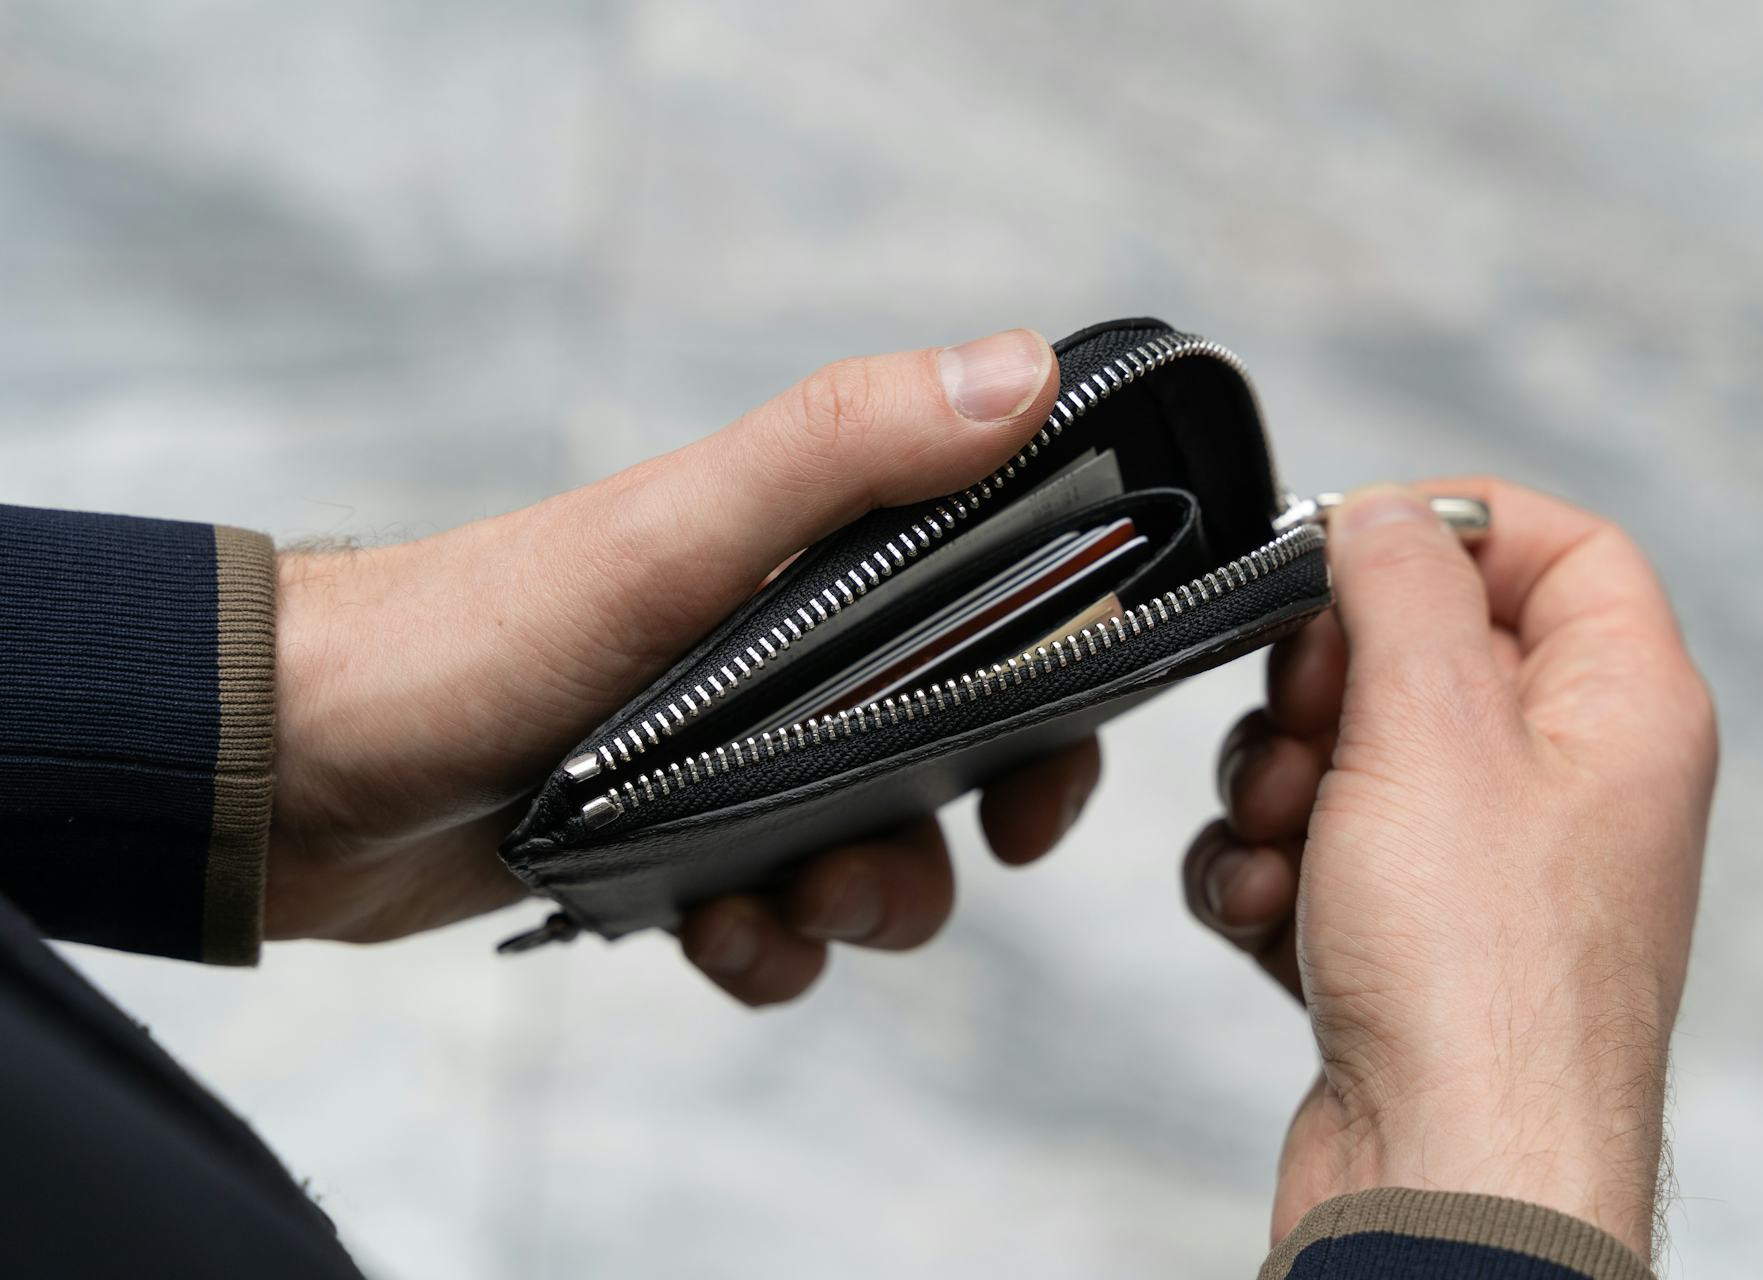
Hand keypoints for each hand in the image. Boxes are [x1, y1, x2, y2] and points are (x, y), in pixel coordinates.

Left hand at [271, 328, 1101, 1004]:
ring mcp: (737, 749)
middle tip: (894, 866)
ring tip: (771, 906)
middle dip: (950, 830)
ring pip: (877, 851)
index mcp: (812, 551)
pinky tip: (709, 937)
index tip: (1043, 778)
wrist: (298, 768)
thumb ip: (840, 452)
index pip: (1002, 596)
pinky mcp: (679, 841)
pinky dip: (769, 948)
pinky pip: (782, 922)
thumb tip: (1018, 374)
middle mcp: (792, 644)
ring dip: (859, 904)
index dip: (1059, 687)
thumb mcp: (673, 537)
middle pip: (957, 746)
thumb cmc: (479, 630)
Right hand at [1183, 480, 1715, 1257]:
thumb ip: (1401, 588)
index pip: (1560, 547)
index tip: (1348, 547)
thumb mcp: (1432, 729)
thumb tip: (1380, 510)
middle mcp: (1562, 784)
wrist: (1445, 1177)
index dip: (1451, 526)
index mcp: (1618, 709)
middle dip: (1325, 685)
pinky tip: (1269, 916)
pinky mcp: (1405, 943)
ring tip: (1287, 846)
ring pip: (1347, 756)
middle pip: (1425, 652)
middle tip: (1307, 728)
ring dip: (1277, 787)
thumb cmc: (1477, 978)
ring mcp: (1481, 870)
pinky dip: (1270, 873)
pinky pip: (1313, 855)